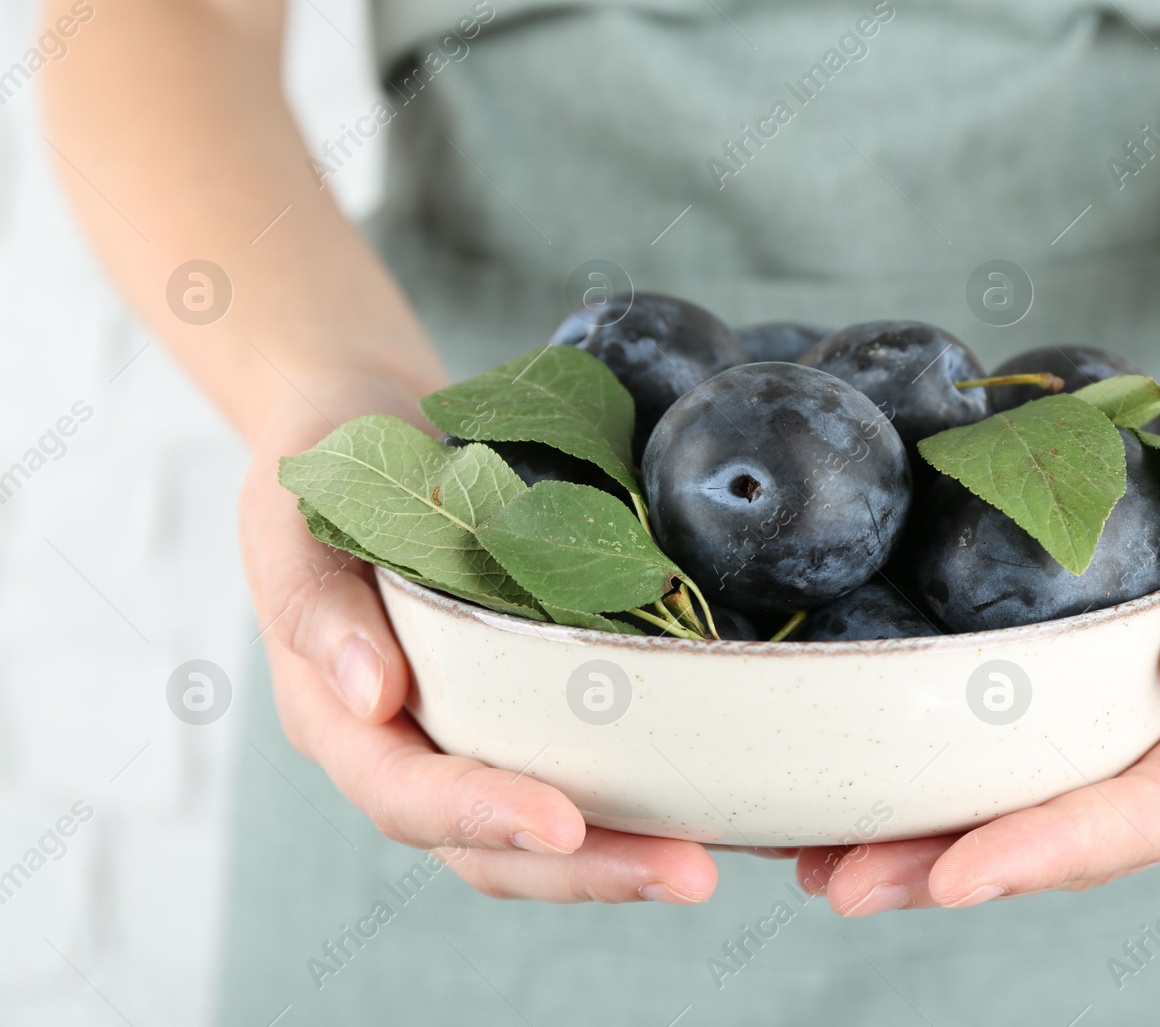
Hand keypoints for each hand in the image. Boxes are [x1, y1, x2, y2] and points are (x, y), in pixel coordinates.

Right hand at [239, 369, 720, 902]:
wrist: (366, 423)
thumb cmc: (322, 465)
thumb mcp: (294, 512)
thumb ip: (313, 601)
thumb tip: (370, 695)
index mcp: (342, 719)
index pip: (407, 795)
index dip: (484, 816)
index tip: (564, 825)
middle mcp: (411, 746)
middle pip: (493, 847)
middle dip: (592, 869)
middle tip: (692, 876)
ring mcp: (475, 732)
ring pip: (547, 832)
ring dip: (631, 852)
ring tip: (720, 859)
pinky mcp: (530, 705)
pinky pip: (586, 769)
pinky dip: (648, 799)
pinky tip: (724, 802)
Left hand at [793, 356, 1159, 915]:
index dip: (1060, 847)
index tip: (959, 874)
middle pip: (1088, 842)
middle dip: (964, 868)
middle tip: (848, 885)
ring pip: (1047, 826)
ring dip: (936, 853)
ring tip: (829, 870)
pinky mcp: (1110, 728)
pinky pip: (1030, 778)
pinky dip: (948, 801)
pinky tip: (860, 813)